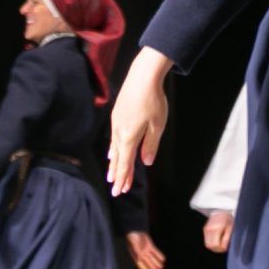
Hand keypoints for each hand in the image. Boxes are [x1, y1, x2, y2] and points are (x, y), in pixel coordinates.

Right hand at [107, 47, 172, 197]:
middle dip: (117, 174)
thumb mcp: (157, 126)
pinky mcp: (116, 116)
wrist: (142, 77)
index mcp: (129, 137)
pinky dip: (113, 150)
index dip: (123, 178)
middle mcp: (119, 132)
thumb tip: (146, 162)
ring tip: (112, 174)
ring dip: (114, 163)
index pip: (125, 163)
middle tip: (115, 189)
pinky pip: (113, 139)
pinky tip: (112, 152)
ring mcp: (116, 123)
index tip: (119, 191)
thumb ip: (150, 145)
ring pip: (114, 149)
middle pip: (117, 158)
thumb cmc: (153, 101)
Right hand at [125, 231, 167, 268]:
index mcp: (136, 255)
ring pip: (152, 258)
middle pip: (148, 262)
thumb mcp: (133, 243)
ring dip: (156, 263)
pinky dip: (159, 255)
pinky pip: (155, 252)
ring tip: (161, 268)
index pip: (140, 264)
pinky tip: (163, 259)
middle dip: (153, 268)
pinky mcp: (150, 246)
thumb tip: (139, 257)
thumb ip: (136, 250)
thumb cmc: (132, 237)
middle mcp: (141, 254)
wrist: (135, 230)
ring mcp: (146, 250)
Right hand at [202, 209, 233, 253]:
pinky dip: (212, 242)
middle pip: (210, 246)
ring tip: (221, 243)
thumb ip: (227, 238)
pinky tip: (218, 239)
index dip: (221, 248)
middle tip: (224, 247)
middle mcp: (209, 230)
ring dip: (214, 246)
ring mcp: (206, 230)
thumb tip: (224, 248)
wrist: (221, 211)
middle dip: (217, 249)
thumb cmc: (228, 219)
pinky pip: (207, 241)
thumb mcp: (231, 228)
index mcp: (216, 229)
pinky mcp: (205, 230)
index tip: (226, 247)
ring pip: (208, 245)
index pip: (215, 245)